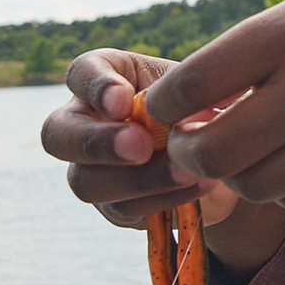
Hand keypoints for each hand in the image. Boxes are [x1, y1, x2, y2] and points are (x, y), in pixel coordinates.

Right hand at [45, 50, 284, 278]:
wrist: (227, 154)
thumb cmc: (207, 105)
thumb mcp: (202, 87)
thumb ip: (189, 94)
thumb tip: (189, 113)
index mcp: (107, 78)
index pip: (80, 73)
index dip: (95, 87)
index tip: (125, 101)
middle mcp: (86, 123)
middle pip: (57, 134)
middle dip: (97, 143)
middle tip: (140, 147)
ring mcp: (93, 169)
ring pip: (86, 183)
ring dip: (138, 179)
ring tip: (185, 171)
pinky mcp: (114, 206)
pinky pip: (123, 210)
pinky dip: (162, 199)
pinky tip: (197, 187)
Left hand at [146, 0, 284, 211]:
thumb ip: (252, 46)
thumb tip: (187, 99)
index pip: (190, 84)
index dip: (162, 103)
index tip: (164, 106)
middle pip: (210, 153)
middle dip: (186, 153)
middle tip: (191, 142)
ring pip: (250, 186)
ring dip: (235, 172)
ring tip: (247, 145)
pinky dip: (281, 185)